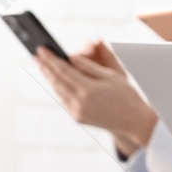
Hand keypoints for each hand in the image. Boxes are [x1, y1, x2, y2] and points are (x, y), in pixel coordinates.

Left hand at [37, 41, 157, 154]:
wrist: (134, 121)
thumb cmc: (127, 96)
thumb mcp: (111, 76)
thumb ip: (89, 67)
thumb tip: (71, 58)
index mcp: (88, 89)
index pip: (63, 70)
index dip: (51, 59)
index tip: (42, 49)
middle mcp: (79, 102)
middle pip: (56, 81)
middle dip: (45, 67)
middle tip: (36, 55)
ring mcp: (77, 111)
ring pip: (58, 91)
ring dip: (50, 78)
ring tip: (44, 67)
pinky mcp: (77, 118)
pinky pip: (64, 100)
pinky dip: (58, 89)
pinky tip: (57, 82)